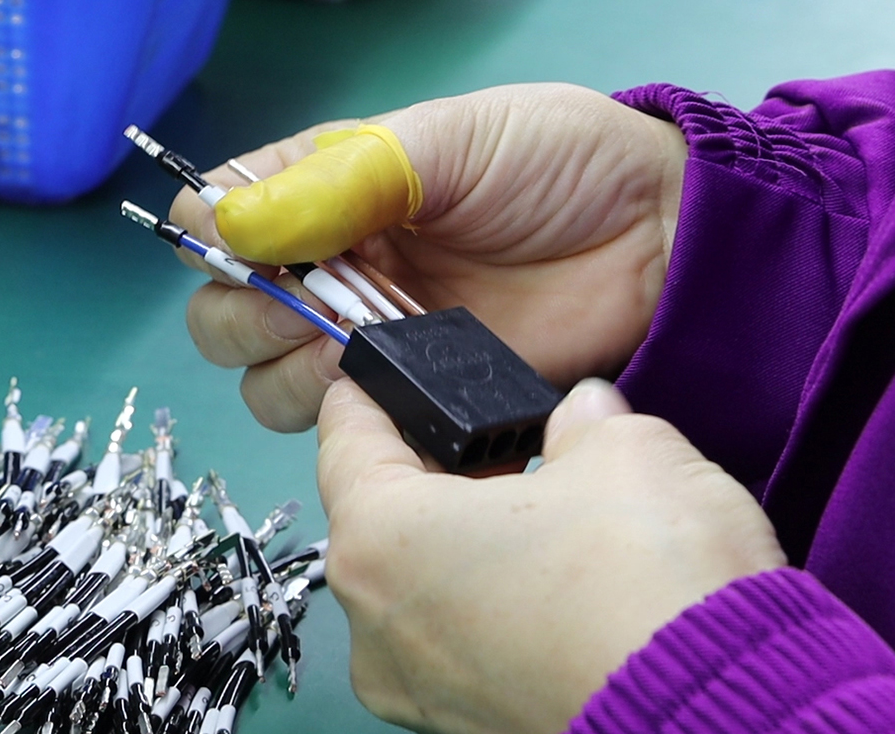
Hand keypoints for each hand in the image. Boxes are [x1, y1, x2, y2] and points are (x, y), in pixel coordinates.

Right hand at [172, 84, 688, 430]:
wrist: (657, 244)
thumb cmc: (563, 167)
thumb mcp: (451, 142)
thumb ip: (340, 178)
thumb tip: (232, 221)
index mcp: (326, 189)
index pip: (217, 213)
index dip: (213, 234)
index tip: (251, 245)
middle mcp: (330, 266)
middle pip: (220, 311)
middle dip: (244, 314)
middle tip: (315, 299)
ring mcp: (365, 336)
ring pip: (263, 380)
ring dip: (287, 367)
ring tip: (356, 340)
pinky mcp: (409, 393)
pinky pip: (336, 423)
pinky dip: (341, 411)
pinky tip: (387, 377)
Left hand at [317, 378, 785, 733]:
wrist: (724, 717)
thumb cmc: (646, 574)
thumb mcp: (623, 450)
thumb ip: (583, 422)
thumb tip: (583, 416)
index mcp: (380, 538)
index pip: (345, 438)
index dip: (369, 393)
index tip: (383, 371)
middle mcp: (375, 626)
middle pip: (377, 518)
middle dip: (428, 469)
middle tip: (491, 436)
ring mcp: (416, 691)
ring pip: (415, 586)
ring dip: (458, 541)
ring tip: (532, 507)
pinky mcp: (465, 731)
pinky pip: (454, 644)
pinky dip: (485, 606)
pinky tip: (549, 583)